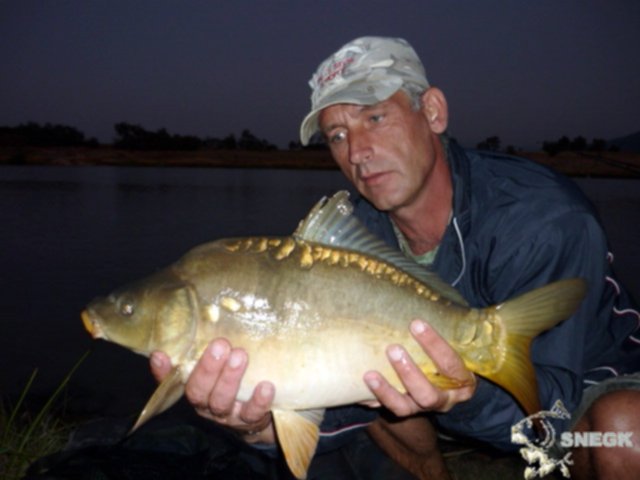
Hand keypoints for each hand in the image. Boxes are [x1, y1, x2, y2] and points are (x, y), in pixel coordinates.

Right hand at [150, 338, 275, 442]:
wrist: (256, 414)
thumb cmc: (232, 381)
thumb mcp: (218, 366)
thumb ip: (206, 349)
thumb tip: (197, 319)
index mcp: (194, 387)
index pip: (172, 380)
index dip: (163, 371)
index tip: (160, 355)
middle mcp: (205, 404)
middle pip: (198, 391)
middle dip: (208, 368)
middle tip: (221, 345)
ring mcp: (226, 414)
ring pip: (222, 401)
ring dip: (230, 379)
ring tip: (241, 355)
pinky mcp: (248, 420)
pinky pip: (252, 413)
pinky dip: (259, 400)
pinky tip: (266, 386)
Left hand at [363, 320, 475, 415]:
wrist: (443, 385)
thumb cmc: (445, 356)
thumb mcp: (451, 346)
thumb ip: (441, 330)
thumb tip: (418, 295)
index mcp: (461, 381)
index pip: (451, 365)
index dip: (435, 344)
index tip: (416, 323)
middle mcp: (444, 400)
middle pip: (428, 394)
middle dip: (410, 372)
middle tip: (393, 349)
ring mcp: (422, 408)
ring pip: (405, 407)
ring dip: (388, 390)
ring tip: (371, 374)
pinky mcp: (404, 411)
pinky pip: (388, 410)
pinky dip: (376, 397)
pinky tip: (365, 383)